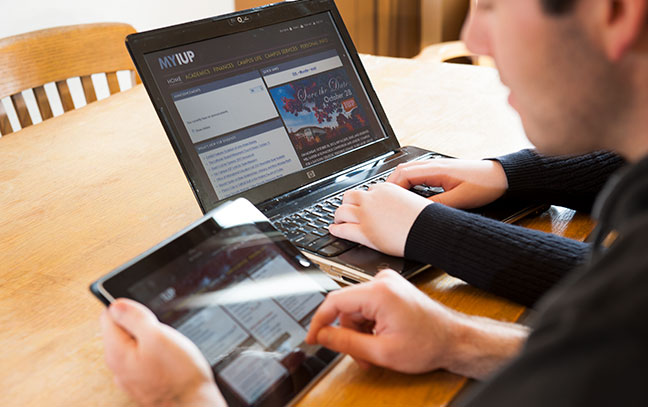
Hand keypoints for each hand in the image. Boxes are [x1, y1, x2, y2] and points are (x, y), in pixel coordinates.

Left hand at [100, 298, 226, 406]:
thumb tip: (116, 304)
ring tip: (168, 346)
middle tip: (161, 332)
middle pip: (122, 330)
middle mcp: (118, 366)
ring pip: (136, 344)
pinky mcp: (144, 381)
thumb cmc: (179, 375)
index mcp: (116, 352)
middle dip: (143, 325)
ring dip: (152, 339)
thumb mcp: (157, 336)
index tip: (146, 314)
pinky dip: (157, 353)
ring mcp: (131, 375)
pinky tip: (171, 358)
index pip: (108, 315)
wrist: (194, 405)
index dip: (130, 308)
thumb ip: (134, 317)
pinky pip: (146, 358)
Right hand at [305, 270, 528, 378]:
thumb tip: (322, 336)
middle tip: (359, 356)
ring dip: (359, 332)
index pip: (334, 301)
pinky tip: (380, 338)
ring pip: (356, 310)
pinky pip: (367, 306)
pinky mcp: (390, 289)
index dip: (319, 322)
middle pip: (346, 308)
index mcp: (378, 292)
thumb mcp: (381, 351)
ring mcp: (387, 283)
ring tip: (374, 351)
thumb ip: (345, 343)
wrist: (453, 339)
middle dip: (348, 334)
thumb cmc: (428, 343)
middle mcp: (381, 281)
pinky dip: (369, 325)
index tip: (312, 337)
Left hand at [330, 182, 431, 256]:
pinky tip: (334, 230)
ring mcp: (366, 215)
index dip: (362, 199)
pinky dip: (335, 229)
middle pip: (349, 197)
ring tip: (338, 220)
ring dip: (338, 215)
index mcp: (384, 189)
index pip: (366, 191)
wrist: (429, 230)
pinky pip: (343, 229)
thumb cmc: (424, 218)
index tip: (362, 204)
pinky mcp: (364, 232)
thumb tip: (393, 206)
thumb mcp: (410, 199)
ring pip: (341, 211)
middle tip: (346, 210)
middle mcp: (372, 199)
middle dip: (346, 203)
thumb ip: (396, 200)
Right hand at [387, 159, 508, 208]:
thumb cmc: (485, 185)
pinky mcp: (440, 171)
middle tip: (383, 201)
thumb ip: (438, 205)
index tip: (387, 201)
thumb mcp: (460, 199)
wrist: (501, 176)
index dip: (392, 188)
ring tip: (393, 199)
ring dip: (398, 183)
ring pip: (408, 171)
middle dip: (390, 185)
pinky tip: (409, 195)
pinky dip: (408, 183)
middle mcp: (433, 165)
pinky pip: (417, 174)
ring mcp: (436, 167)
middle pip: (401, 170)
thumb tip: (419, 212)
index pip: (403, 174)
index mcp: (436, 169)